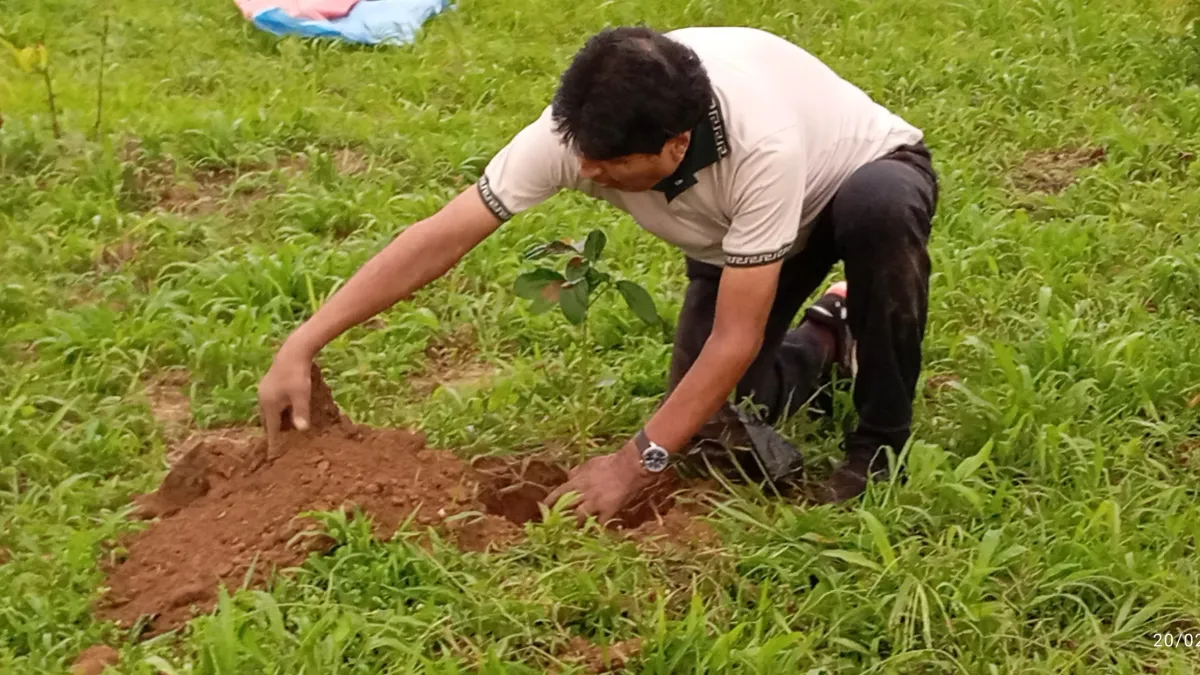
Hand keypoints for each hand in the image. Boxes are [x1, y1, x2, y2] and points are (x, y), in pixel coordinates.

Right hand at [257, 344, 313, 449]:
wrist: (294, 352)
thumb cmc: (298, 375)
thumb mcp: (302, 396)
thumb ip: (301, 413)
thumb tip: (302, 430)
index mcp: (268, 404)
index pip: (271, 428)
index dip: (274, 441)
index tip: (274, 454)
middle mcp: (263, 398)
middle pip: (267, 420)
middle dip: (274, 431)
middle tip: (281, 443)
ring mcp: (264, 390)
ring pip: (269, 411)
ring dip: (276, 420)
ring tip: (284, 430)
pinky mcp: (269, 384)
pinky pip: (271, 403)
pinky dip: (277, 410)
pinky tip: (286, 411)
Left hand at [544, 442, 658, 525]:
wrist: (629, 468)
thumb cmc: (610, 463)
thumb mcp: (590, 464)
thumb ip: (578, 472)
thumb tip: (569, 476)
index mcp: (577, 481)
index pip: (558, 493)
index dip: (550, 502)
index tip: (543, 509)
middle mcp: (583, 493)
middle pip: (566, 509)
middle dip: (559, 518)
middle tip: (554, 526)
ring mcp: (595, 503)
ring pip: (579, 518)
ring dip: (575, 526)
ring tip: (571, 534)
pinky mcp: (608, 510)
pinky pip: (599, 523)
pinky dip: (596, 529)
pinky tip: (594, 534)